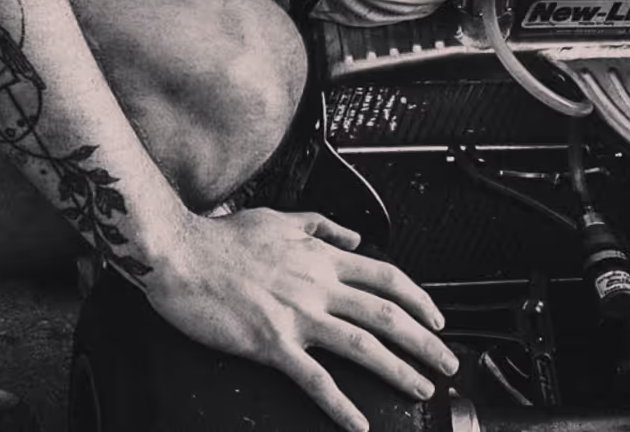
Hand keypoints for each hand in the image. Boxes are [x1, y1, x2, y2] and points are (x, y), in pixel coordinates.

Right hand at [145, 208, 458, 431]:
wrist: (182, 254)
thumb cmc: (225, 238)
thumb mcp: (283, 218)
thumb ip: (323, 227)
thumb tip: (355, 237)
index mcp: (322, 257)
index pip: (386, 276)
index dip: (418, 299)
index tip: (436, 318)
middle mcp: (318, 285)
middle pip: (386, 313)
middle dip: (423, 340)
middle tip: (447, 361)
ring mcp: (297, 316)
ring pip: (362, 345)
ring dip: (397, 369)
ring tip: (421, 387)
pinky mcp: (271, 344)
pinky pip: (314, 379)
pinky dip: (340, 405)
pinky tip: (357, 423)